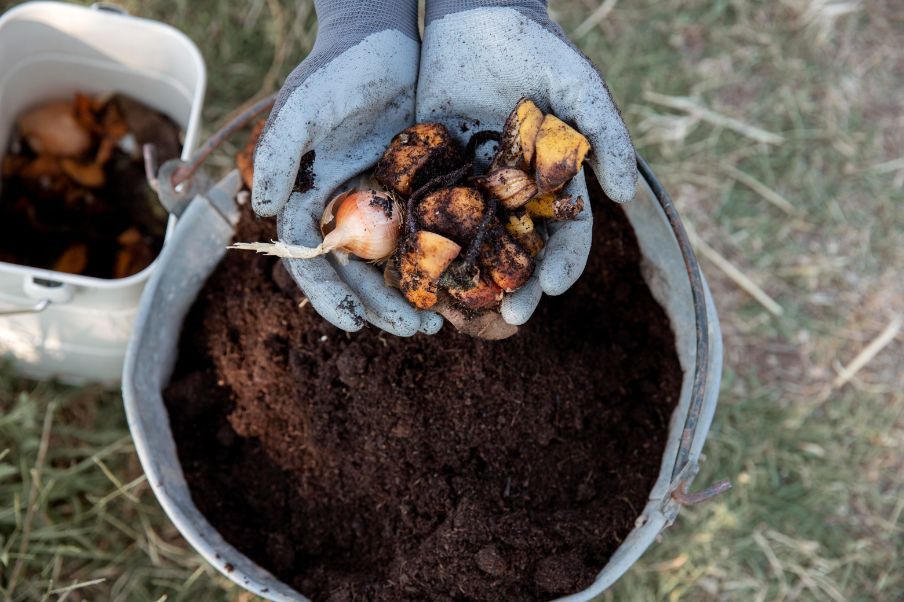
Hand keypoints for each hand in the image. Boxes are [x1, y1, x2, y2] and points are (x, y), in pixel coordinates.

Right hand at [252, 0, 441, 335]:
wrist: (383, 39)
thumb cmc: (337, 71)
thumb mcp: (305, 107)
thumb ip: (280, 153)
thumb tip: (266, 210)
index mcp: (310, 200)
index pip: (312, 260)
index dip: (329, 295)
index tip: (352, 324)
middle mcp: (344, 210)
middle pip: (358, 272)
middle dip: (381, 306)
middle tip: (417, 331)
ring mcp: (381, 203)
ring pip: (394, 263)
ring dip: (413, 294)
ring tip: (441, 322)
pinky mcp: (416, 191)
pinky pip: (427, 235)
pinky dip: (440, 261)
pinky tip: (462, 282)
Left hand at [418, 0, 636, 324]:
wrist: (477, 14)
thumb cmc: (537, 48)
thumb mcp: (579, 87)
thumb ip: (606, 137)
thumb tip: (626, 196)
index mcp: (553, 184)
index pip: (566, 236)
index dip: (563, 264)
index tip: (553, 288)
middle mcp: (513, 194)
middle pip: (519, 254)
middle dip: (518, 287)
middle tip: (509, 315)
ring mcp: (472, 187)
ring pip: (472, 244)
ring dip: (470, 279)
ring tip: (462, 308)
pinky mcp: (432, 172)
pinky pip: (429, 213)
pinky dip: (425, 243)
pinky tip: (417, 270)